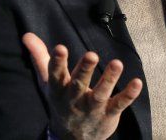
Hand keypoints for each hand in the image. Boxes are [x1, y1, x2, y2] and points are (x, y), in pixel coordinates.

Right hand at [22, 32, 142, 139]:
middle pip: (79, 83)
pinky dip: (129, 95)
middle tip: (91, 54)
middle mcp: (75, 98)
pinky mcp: (109, 114)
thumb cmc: (61, 101)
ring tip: (117, 63)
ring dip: (109, 79)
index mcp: (59, 89)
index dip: (57, 61)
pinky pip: (119, 104)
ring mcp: (93, 107)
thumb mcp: (48, 81)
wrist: (71, 138)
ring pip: (101, 93)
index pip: (56, 74)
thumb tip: (27, 35)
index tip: (60, 48)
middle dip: (84, 69)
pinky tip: (137, 83)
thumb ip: (40, 57)